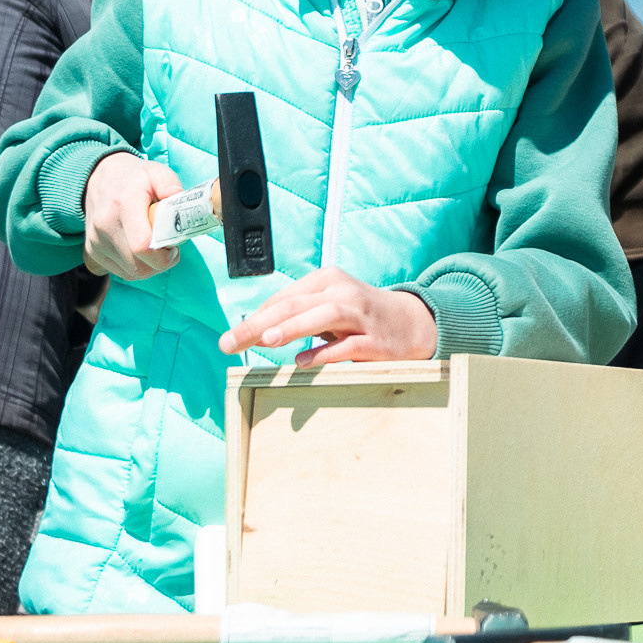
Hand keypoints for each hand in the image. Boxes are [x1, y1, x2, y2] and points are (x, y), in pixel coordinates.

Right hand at [81, 152, 185, 280]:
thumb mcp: (157, 172)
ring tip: (157, 247)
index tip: (175, 245)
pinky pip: (120, 272)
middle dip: (162, 262)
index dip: (164, 254)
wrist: (98, 179)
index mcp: (124, 205)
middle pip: (139, 265)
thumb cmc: (134, 177)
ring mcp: (95, 242)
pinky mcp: (92, 252)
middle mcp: (105, 226)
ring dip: (150, 267)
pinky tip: (141, 251)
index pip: (143, 246)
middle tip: (170, 247)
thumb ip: (171, 186)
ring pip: (131, 273)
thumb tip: (182, 204)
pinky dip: (136, 267)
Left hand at [217, 267, 437, 364]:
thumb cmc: (360, 315)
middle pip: (295, 304)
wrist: (412, 322)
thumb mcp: (329, 305)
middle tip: (229, 342)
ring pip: (324, 315)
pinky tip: (304, 362)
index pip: (283, 298)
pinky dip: (325, 353)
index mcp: (327, 280)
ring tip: (267, 340)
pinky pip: (348, 345)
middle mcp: (343, 292)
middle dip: (258, 324)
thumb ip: (298, 313)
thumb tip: (256, 329)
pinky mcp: (376, 340)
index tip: (230, 338)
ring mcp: (361, 315)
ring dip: (294, 327)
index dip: (254, 317)